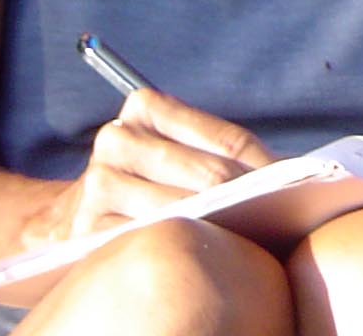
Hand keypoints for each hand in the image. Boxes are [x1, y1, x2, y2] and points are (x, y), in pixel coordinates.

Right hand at [35, 88, 275, 244]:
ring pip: (186, 212)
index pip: (228, 142)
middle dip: (249, 201)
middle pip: (211, 177)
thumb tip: (289, 172)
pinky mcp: (87, 230)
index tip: (297, 192)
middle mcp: (117, 139)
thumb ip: (228, 153)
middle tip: (280, 222)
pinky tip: (204, 257)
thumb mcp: (183, 152)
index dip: (269, 171)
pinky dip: (185, 251)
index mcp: (144, 107)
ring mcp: (98, 184)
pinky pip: (154, 243)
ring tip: (249, 240)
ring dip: (223, 228)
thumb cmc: (150, 181)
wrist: (66, 218)